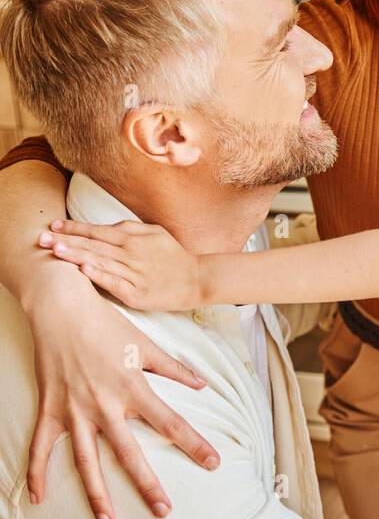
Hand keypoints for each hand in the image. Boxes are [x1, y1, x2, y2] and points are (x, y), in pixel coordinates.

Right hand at [22, 266, 219, 518]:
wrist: (62, 306)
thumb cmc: (106, 322)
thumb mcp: (146, 344)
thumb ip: (175, 368)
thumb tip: (203, 384)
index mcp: (133, 388)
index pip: (170, 422)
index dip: (193, 444)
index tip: (213, 464)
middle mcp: (104, 404)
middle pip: (129, 452)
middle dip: (147, 484)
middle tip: (163, 511)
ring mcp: (74, 409)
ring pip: (86, 460)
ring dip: (97, 493)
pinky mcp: (50, 408)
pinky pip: (40, 446)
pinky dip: (36, 472)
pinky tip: (37, 498)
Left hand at [39, 217, 200, 311]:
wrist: (197, 279)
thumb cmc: (174, 256)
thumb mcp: (155, 232)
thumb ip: (130, 228)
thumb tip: (107, 227)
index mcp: (133, 238)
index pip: (97, 231)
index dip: (74, 228)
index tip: (54, 225)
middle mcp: (131, 253)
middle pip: (93, 246)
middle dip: (67, 240)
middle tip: (43, 238)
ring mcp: (134, 274)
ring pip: (100, 262)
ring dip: (77, 255)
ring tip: (56, 251)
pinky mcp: (137, 293)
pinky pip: (114, 283)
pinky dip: (99, 275)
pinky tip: (84, 270)